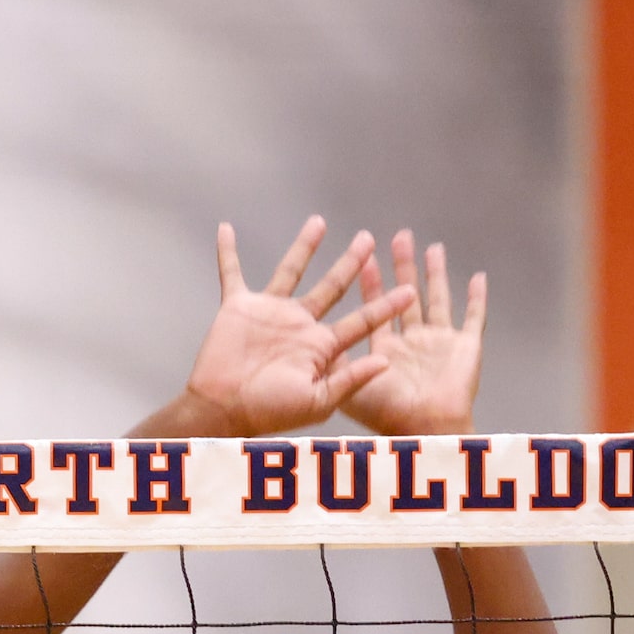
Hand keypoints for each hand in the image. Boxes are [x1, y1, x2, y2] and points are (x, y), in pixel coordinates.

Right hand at [179, 218, 408, 435]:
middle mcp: (300, 324)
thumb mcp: (319, 402)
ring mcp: (270, 312)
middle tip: (368, 239)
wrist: (224, 409)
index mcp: (322, 346)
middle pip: (333, 286)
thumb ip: (350, 381)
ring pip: (291, 270)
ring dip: (304, 246)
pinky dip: (227, 253)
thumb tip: (385, 362)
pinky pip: (231, 273)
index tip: (410, 291)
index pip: (361, 321)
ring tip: (319, 221)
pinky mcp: (238, 307)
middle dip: (352, 262)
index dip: (386, 306)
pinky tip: (226, 229)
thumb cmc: (270, 412)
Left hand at [340, 230, 487, 435]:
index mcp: (384, 350)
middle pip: (406, 296)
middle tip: (398, 237)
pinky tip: (478, 277)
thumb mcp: (349, 386)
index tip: (362, 258)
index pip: (374, 308)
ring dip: (435, 274)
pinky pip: (474, 318)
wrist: (424, 429)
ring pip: (438, 299)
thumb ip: (333, 363)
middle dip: (402, 267)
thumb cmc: (386, 415)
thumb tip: (306, 343)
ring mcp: (439, 344)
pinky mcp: (465, 347)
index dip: (370, 283)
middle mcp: (411, 343)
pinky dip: (478, 299)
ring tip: (432, 247)